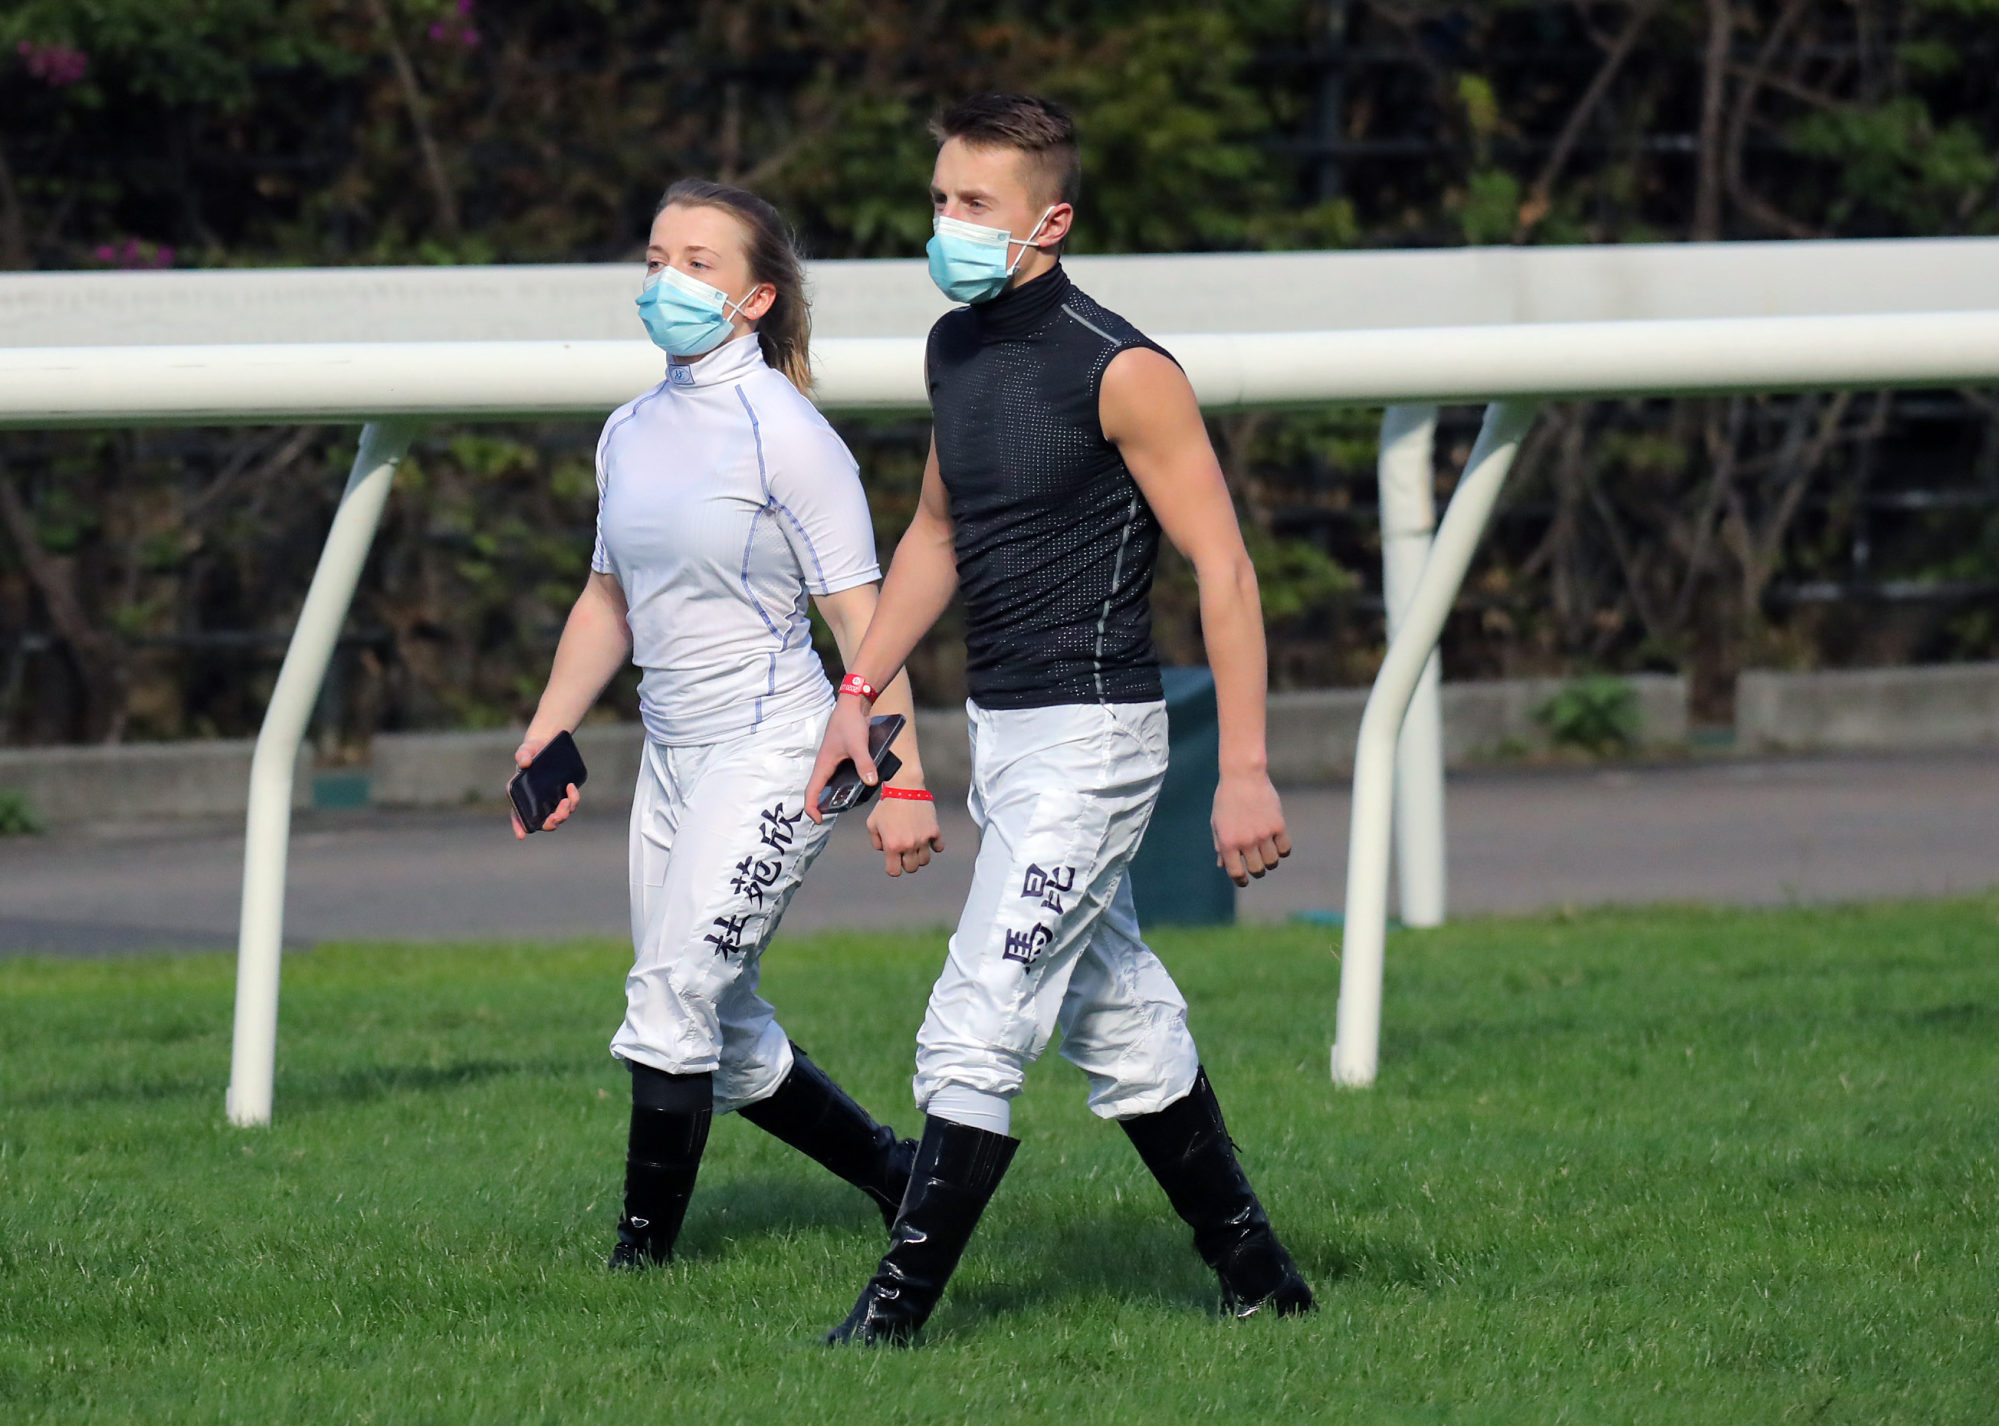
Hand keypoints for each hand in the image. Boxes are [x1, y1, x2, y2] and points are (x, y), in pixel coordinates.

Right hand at [509, 733, 580, 839]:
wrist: (547, 745)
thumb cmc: (532, 750)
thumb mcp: (526, 749)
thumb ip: (523, 754)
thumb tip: (525, 763)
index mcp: (521, 796)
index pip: (518, 814)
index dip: (519, 826)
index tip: (521, 835)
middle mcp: (536, 803)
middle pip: (543, 822)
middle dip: (552, 822)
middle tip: (558, 814)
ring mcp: (550, 802)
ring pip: (559, 817)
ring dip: (565, 812)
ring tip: (567, 796)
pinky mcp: (563, 796)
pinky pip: (570, 805)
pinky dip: (573, 799)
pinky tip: (571, 787)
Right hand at [803, 696, 876, 823]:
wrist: (854, 703)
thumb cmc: (851, 722)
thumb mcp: (859, 744)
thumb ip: (865, 764)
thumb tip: (871, 783)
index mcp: (824, 764)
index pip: (811, 791)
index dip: (812, 808)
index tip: (819, 820)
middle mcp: (825, 763)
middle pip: (818, 789)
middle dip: (823, 804)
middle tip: (835, 814)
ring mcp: (833, 759)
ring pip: (829, 782)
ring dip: (834, 794)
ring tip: (848, 803)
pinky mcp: (841, 754)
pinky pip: (839, 773)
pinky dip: (845, 782)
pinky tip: (860, 785)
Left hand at [867, 793, 944, 875]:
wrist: (904, 787)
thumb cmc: (887, 804)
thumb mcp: (872, 823)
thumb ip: (876, 841)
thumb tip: (884, 850)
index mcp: (892, 845)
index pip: (894, 871)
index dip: (893, 868)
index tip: (893, 861)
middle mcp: (908, 845)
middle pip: (911, 868)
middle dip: (906, 862)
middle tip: (905, 852)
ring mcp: (923, 839)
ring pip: (925, 861)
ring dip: (920, 855)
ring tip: (916, 845)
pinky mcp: (934, 831)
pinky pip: (939, 848)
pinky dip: (935, 846)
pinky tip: (927, 838)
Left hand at [1212, 772, 1290, 886]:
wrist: (1243, 776)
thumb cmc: (1226, 799)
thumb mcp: (1217, 822)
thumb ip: (1220, 845)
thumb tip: (1222, 865)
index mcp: (1228, 842)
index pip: (1237, 873)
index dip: (1241, 880)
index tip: (1244, 880)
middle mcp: (1246, 841)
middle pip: (1257, 870)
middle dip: (1257, 871)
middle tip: (1257, 865)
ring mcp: (1263, 834)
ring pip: (1272, 862)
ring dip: (1270, 862)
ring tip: (1266, 854)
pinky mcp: (1278, 825)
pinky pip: (1285, 848)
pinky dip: (1282, 850)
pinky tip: (1277, 844)